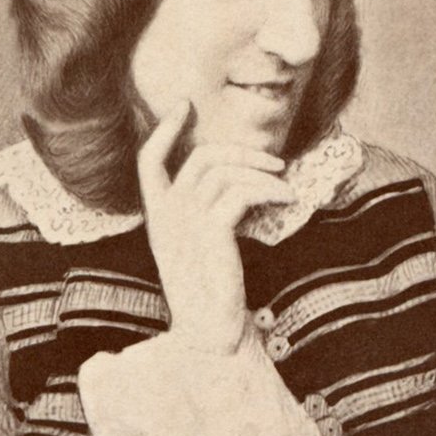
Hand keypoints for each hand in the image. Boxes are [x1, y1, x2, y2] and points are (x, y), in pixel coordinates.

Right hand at [137, 101, 294, 354]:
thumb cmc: (210, 292)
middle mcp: (168, 214)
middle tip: (275, 161)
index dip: (165, 130)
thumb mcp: (199, 246)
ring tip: (286, 185)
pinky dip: (269, 190)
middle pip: (203, 158)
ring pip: (226, 172)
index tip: (184, 105)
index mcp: (158, 216)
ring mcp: (187, 221)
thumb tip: (238, 179)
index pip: (148, 162)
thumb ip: (204, 212)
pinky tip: (287, 198)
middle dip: (243, 151)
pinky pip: (242, 193)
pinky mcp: (211, 231)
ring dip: (263, 172)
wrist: (209, 330)